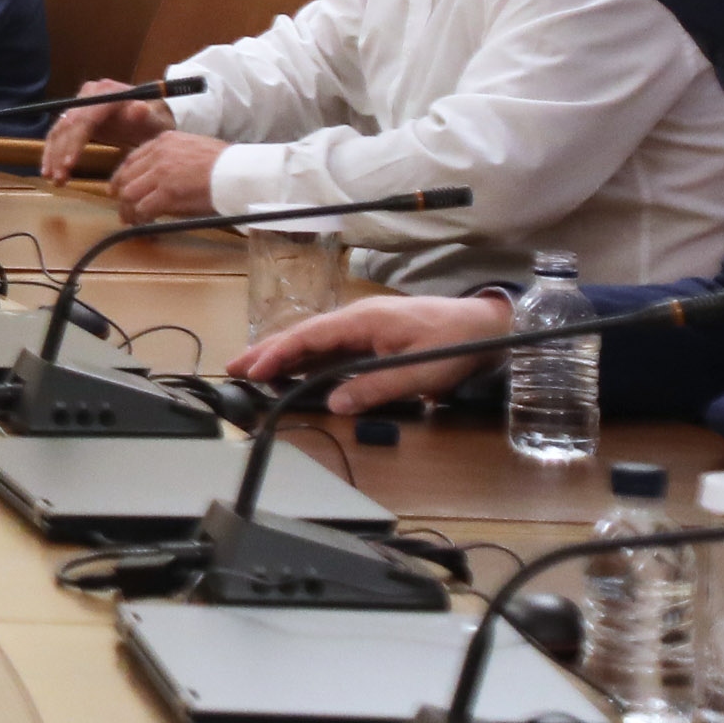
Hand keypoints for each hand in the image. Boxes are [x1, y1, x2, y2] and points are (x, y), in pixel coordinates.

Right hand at [40, 82, 171, 180]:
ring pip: (59, 130)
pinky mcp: (75, 115)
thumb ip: (145, 114)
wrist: (152, 115)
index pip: (85, 118)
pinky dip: (52, 152)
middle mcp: (89, 93)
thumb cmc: (155, 118)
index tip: (69, 165)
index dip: (75, 142)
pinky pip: (58, 133)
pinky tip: (48, 169)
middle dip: (60, 153)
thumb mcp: (155, 117)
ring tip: (53, 179)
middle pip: (68, 125)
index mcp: (107, 92)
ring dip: (52, 156)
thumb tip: (139, 109)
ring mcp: (80, 103)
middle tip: (58, 178)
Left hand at [105, 131, 229, 221]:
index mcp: (165, 141)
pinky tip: (144, 225)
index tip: (118, 188)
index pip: (132, 159)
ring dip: (128, 211)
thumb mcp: (195, 147)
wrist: (239, 172)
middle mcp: (158, 154)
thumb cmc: (226, 164)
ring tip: (132, 221)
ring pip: (129, 194)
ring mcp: (161, 173)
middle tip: (124, 211)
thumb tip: (163, 175)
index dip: (122, 177)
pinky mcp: (167, 193)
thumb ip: (175, 156)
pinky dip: (140, 219)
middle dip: (121, 196)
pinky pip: (143, 209)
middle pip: (126, 177)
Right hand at [226, 293, 517, 411]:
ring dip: (285, 355)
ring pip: (315, 340)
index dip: (278, 353)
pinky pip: (331, 346)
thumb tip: (334, 405)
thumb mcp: (419, 372)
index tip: (252, 370)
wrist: (488, 325)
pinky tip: (296, 371)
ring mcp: (364, 325)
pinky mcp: (372, 334)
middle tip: (235, 368)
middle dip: (268, 351)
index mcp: (363, 320)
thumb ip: (376, 387)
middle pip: (304, 334)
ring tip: (255, 371)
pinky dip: (307, 358)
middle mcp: (357, 318)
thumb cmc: (456, 345)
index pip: (310, 336)